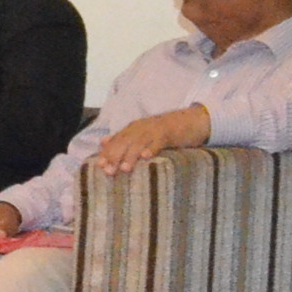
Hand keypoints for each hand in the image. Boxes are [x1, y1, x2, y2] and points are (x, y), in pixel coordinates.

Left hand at [87, 103, 212, 175]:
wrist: (192, 120)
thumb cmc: (165, 131)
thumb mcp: (142, 133)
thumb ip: (123, 138)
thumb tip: (102, 142)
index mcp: (132, 129)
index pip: (115, 141)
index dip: (107, 153)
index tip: (99, 166)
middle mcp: (140, 128)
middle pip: (124, 142)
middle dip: (115, 156)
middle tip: (109, 171)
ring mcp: (154, 130)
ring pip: (138, 143)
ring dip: (130, 155)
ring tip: (125, 168)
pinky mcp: (169, 133)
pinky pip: (159, 141)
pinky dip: (152, 148)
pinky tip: (146, 157)